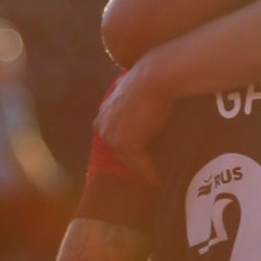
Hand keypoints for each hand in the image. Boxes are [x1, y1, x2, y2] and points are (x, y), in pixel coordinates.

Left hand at [93, 66, 170, 182]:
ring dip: (142, 172)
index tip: (139, 160)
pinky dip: (150, 175)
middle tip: (147, 176)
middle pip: (118, 154)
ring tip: (154, 182)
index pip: (113, 139)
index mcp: (103, 114)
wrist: (154, 77)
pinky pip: (140, 166)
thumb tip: (147, 117)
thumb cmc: (151, 81)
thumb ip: (133, 108)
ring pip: (129, 162)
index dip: (128, 149)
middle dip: (132, 165)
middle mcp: (102, 126)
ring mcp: (111, 137)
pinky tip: (158, 181)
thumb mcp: (135, 94)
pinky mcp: (124, 145)